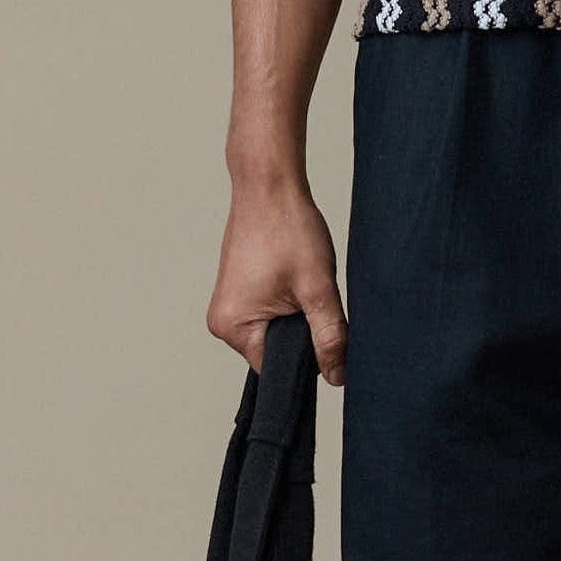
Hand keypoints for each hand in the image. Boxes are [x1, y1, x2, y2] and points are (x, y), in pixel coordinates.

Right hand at [207, 176, 348, 385]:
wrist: (270, 184)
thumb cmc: (287, 228)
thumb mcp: (317, 288)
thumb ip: (329, 337)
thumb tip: (338, 377)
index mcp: (232, 328)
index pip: (277, 368)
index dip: (308, 356)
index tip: (326, 332)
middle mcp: (222, 322)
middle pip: (275, 351)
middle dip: (303, 333)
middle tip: (315, 298)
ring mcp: (228, 306)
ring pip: (275, 331)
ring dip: (297, 315)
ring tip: (303, 283)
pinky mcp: (238, 292)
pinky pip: (268, 313)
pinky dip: (289, 302)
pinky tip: (295, 278)